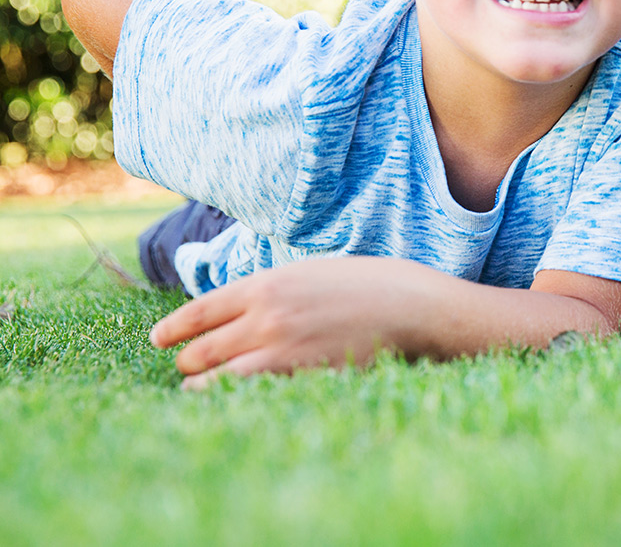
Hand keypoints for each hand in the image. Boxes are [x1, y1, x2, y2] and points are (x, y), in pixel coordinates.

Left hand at [150, 256, 427, 389]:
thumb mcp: (308, 273)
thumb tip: (234, 310)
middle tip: (187, 365)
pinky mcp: (298, 375)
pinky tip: (231, 398)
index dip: (172, 328)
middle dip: (188, 360)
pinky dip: (231, 397)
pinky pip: (247, 392)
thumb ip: (269, 291)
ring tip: (200, 387)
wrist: (409, 306)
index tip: (158, 339)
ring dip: (202, 384)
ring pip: (214, 377)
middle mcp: (265, 316)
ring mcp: (280, 349)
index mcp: (265, 284)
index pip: (199, 311)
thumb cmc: (364, 286)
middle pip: (200, 349)